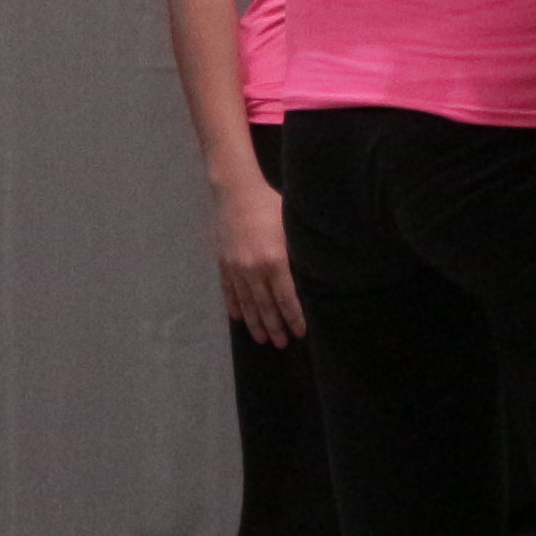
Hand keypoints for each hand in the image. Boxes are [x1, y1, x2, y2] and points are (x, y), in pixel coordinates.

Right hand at [215, 169, 305, 343]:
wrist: (234, 190)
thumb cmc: (269, 204)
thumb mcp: (290, 226)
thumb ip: (297, 251)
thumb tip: (312, 272)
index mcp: (274, 260)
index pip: (285, 298)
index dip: (293, 317)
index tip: (300, 333)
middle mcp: (253, 269)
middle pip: (265, 306)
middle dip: (274, 327)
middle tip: (281, 344)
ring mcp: (235, 268)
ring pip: (246, 303)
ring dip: (255, 323)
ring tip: (262, 339)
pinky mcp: (223, 263)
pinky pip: (229, 290)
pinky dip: (234, 306)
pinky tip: (238, 318)